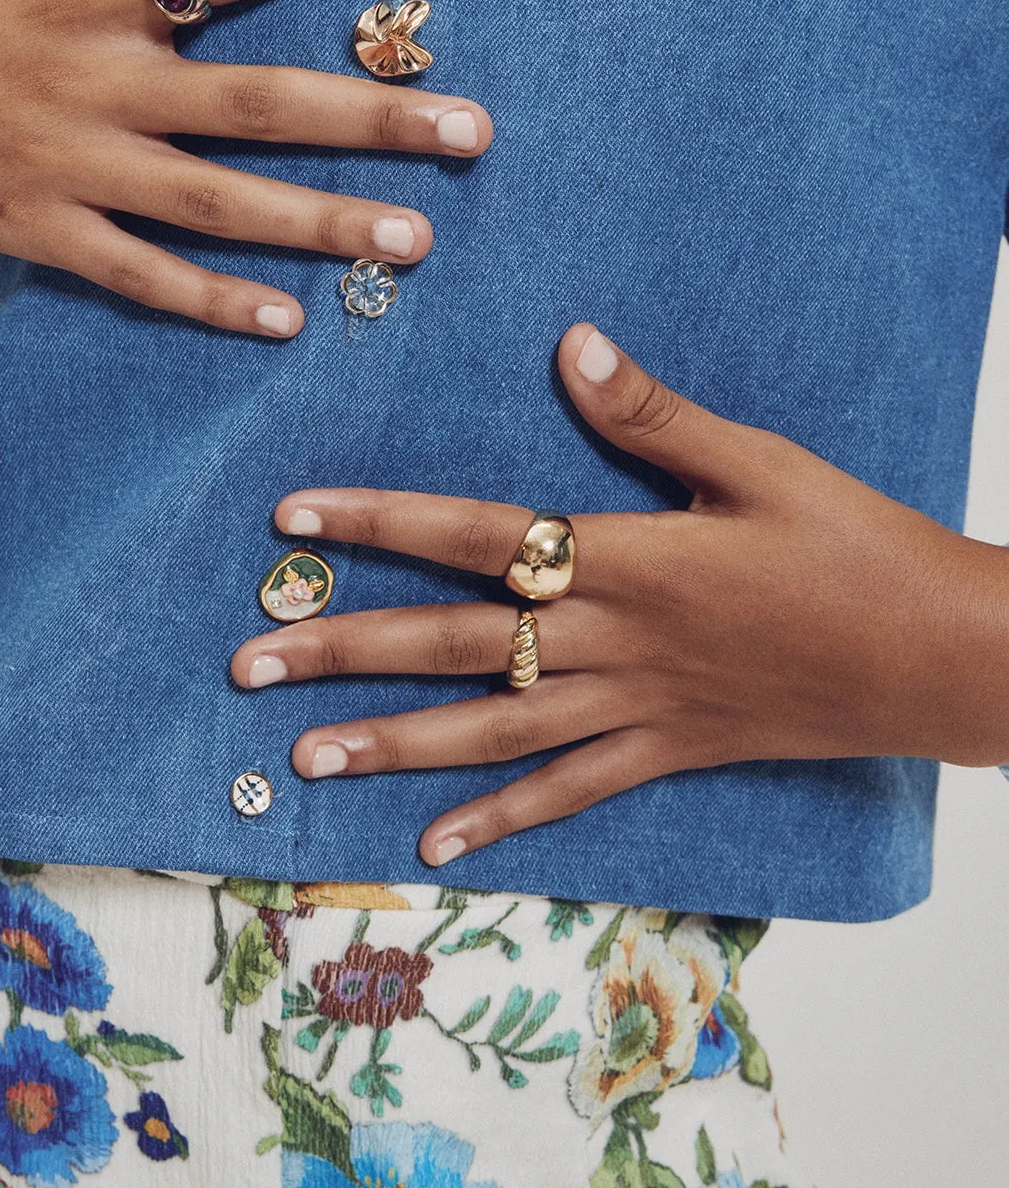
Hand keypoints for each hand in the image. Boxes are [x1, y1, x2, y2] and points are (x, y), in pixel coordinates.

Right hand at [0, 0, 491, 330]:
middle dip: (372, 114)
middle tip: (473, 129)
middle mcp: (91, 84)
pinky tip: (287, 320)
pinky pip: (135, 275)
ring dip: (321, 220)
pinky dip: (210, 302)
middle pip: (256, 101)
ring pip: (216, 203)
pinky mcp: (30, 232)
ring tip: (414, 237)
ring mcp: (64, 167)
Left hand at [232, 322, 1008, 862]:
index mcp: (627, 556)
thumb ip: (654, 414)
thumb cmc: (854, 546)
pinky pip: (570, 794)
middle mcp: (614, 639)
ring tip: (303, 759)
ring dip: (393, 743)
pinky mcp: (669, 753)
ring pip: (492, 730)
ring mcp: (637, 708)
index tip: (291, 520)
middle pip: (455, 642)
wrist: (940, 656)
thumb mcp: (759, 463)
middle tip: (248, 664)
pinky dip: (501, 820)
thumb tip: (571, 345)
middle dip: (345, 650)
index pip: (475, 533)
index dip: (378, 522)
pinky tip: (434, 842)